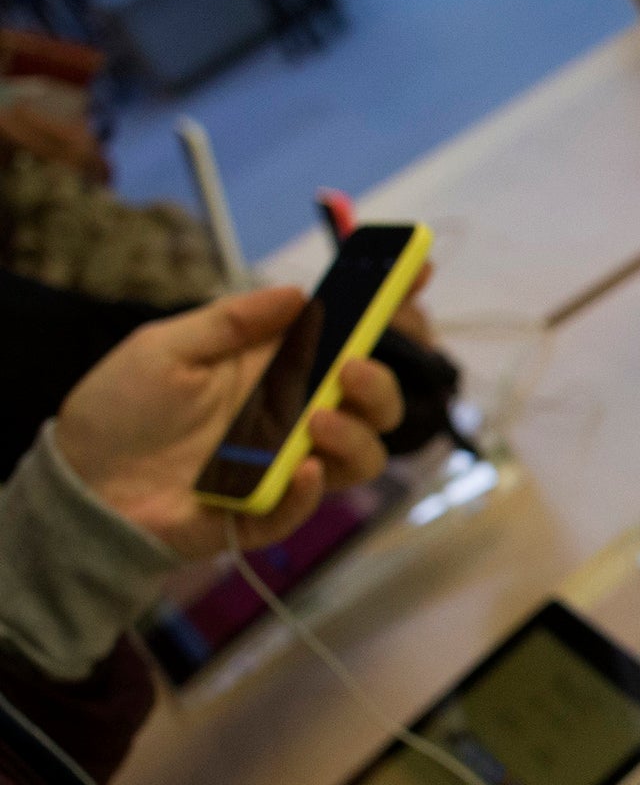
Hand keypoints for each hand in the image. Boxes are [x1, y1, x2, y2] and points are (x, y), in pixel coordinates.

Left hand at [52, 286, 404, 558]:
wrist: (79, 485)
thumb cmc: (119, 412)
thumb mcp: (164, 347)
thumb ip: (231, 321)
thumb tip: (298, 292)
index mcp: (276, 370)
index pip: (345, 337)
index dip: (384, 307)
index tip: (414, 273)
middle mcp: (294, 416)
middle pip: (374, 403)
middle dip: (380, 385)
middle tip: (350, 370)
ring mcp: (287, 465)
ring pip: (363, 456)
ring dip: (355, 436)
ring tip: (315, 424)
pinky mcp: (268, 511)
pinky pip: (310, 503)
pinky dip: (313, 490)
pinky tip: (297, 472)